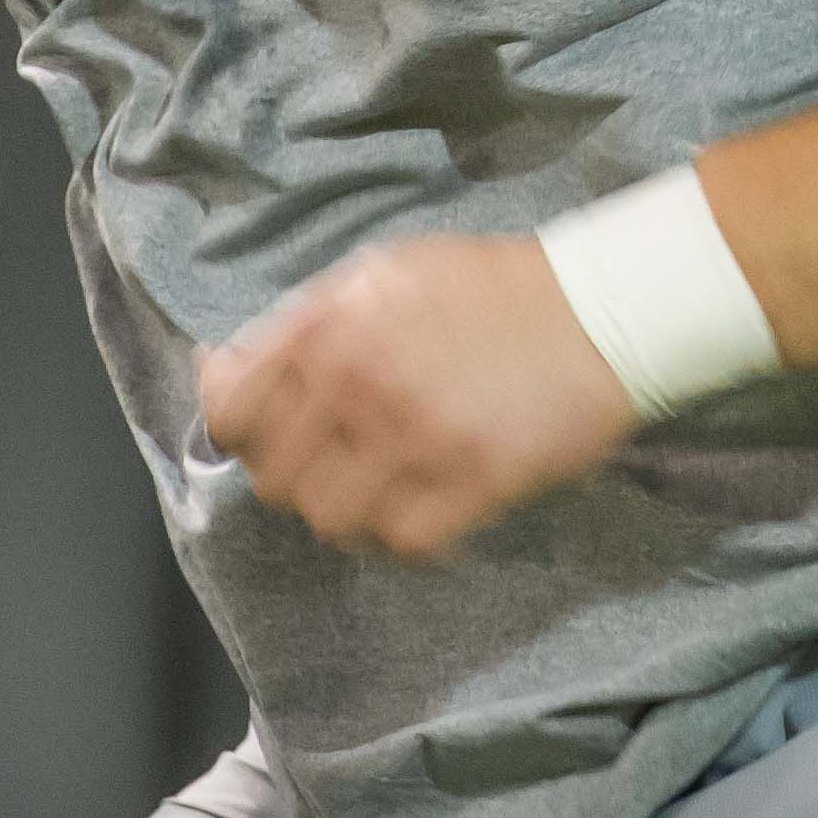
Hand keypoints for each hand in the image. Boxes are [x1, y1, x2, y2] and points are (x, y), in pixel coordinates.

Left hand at [198, 232, 638, 558]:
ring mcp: (414, 434)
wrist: (600, 308)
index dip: (243, 434)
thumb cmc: (488, 289)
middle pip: (275, 480)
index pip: (229, 412)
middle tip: (346, 461)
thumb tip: (216, 371)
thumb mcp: (382, 275)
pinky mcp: (471, 480)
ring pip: (329, 520)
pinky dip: (409, 533)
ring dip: (354, 511)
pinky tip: (432, 502)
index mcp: (328, 324)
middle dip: (302, 476)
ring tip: (389, 485)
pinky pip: (400, 542)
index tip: (272, 436)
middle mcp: (359, 379)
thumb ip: (302, 325)